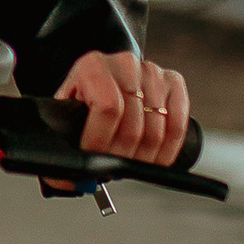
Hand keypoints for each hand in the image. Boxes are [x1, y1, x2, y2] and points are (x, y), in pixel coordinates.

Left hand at [55, 48, 190, 166]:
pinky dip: (168, 150)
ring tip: (130, 164)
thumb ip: (64, 144)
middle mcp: (125, 64)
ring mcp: (152, 72)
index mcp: (93, 67)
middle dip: (122, 156)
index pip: (108, 108)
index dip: (102, 142)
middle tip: (112, 168)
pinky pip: (178, 124)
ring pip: (157, 129)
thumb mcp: (66, 115)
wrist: (101, 80)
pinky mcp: (173, 82)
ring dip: (145, 157)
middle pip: (133, 125)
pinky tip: (155, 159)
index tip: (95, 159)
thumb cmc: (84, 100)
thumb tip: (70, 179)